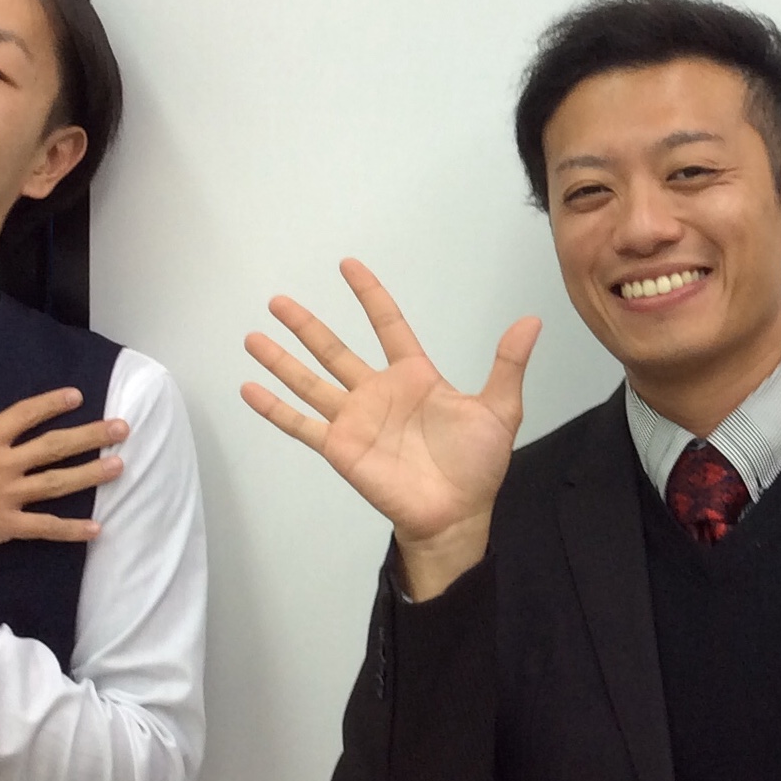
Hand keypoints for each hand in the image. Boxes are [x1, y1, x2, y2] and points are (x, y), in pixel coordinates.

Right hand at [0, 360, 127, 556]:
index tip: (77, 396)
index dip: (52, 403)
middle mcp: (2, 464)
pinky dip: (72, 530)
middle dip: (92, 435)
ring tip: (120, 466)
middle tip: (123, 428)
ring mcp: (7, 495)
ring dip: (91, 474)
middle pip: (56, 446)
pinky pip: (44, 528)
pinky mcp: (3, 526)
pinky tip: (97, 529)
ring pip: (59, 482)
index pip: (25, 415)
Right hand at [242, 258, 540, 601]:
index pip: (388, 325)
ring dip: (281, 359)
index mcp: (414, 377)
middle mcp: (378, 392)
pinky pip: (300, 424)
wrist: (456, 514)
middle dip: (306, 325)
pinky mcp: (340, 447)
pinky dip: (274, 408)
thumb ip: (507, 364)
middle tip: (278, 300)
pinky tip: (248, 388)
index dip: (369, 296)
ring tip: (252, 335)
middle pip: (334, 349)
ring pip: (310, 380)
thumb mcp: (499, 409)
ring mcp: (355, 419)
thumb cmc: (476, 465)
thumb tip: (532, 320)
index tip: (348, 266)